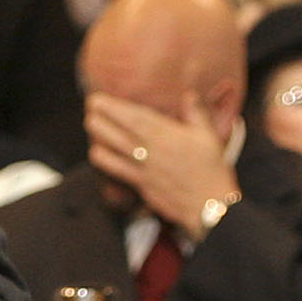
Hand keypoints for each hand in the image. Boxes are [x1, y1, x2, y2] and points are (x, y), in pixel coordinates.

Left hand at [84, 92, 239, 235]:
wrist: (210, 205)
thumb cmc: (212, 170)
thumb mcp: (208, 136)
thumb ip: (195, 113)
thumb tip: (189, 95)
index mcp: (166, 135)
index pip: (132, 117)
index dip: (112, 107)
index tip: (98, 98)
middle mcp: (150, 151)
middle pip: (114, 133)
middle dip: (98, 119)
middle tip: (90, 107)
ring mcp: (142, 169)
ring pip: (109, 152)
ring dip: (97, 138)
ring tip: (92, 126)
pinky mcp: (141, 185)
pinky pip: (116, 171)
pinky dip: (104, 160)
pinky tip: (98, 153)